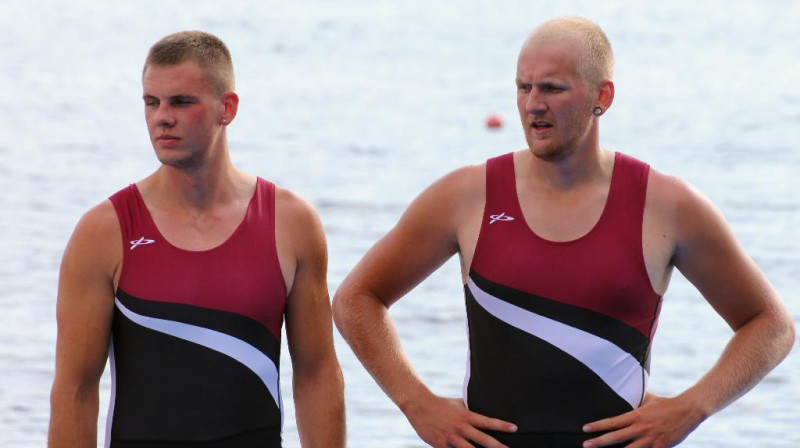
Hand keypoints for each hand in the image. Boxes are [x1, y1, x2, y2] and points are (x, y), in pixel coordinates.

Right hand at [403, 394, 516, 447]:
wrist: (419, 405)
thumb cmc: (441, 404)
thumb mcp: (458, 403)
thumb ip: (471, 407)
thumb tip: (483, 405)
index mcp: (466, 416)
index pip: (488, 421)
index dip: (502, 425)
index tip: (515, 429)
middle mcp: (460, 427)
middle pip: (483, 439)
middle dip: (497, 447)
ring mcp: (450, 437)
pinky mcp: (440, 445)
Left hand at [581, 393, 703, 447]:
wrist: (688, 410)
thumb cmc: (666, 403)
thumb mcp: (648, 399)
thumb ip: (635, 398)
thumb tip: (624, 391)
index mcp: (636, 415)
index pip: (612, 422)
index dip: (598, 426)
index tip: (585, 429)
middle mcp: (641, 428)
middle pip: (615, 437)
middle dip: (599, 442)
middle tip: (586, 444)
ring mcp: (651, 439)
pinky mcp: (660, 447)